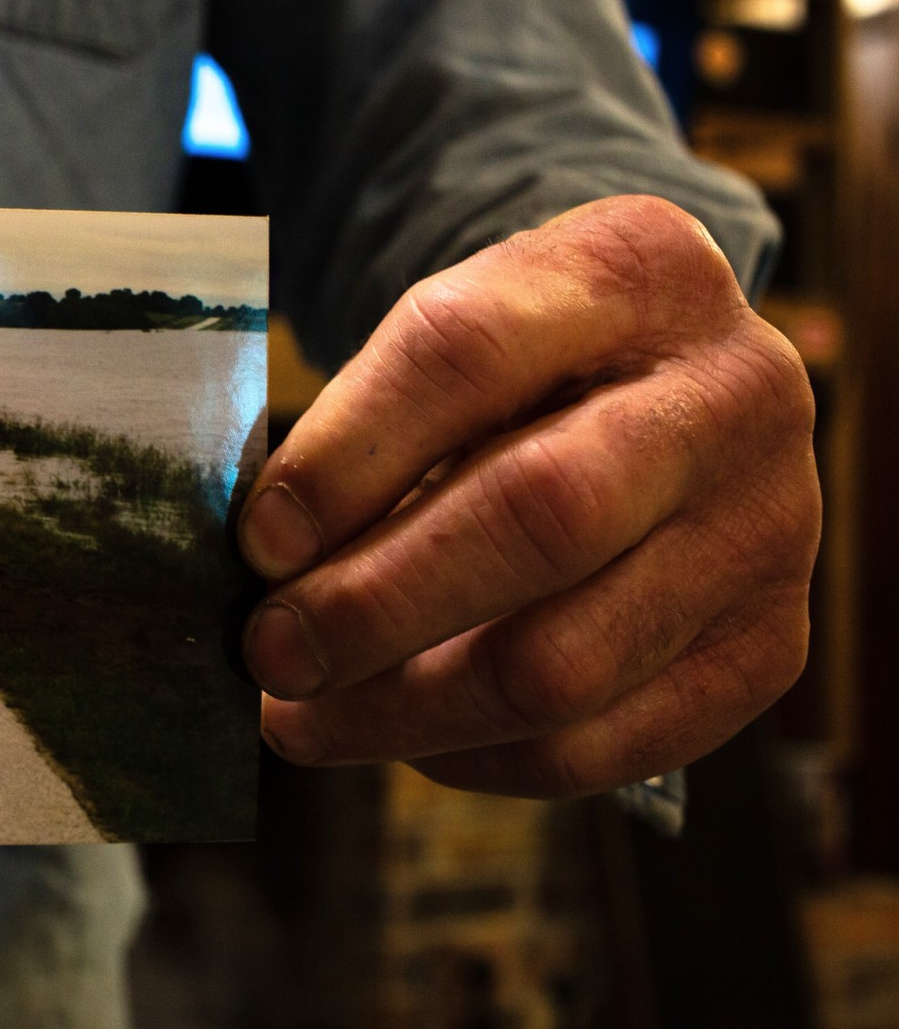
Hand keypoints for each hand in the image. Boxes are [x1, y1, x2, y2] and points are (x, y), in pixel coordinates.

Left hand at [236, 196, 819, 796]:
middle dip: (374, 604)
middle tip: (268, 653)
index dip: (348, 456)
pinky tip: (404, 737)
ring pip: (565, 662)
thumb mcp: (452, 343)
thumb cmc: (519, 375)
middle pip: (540, 514)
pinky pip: (600, 746)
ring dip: (402, 709)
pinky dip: (475, 758)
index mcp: (634, 270)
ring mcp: (769, 527)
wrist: (665, 395)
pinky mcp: (770, 648)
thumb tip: (264, 567)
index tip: (258, 540)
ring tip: (302, 716)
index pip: (468, 352)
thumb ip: (366, 434)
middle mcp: (732, 392)